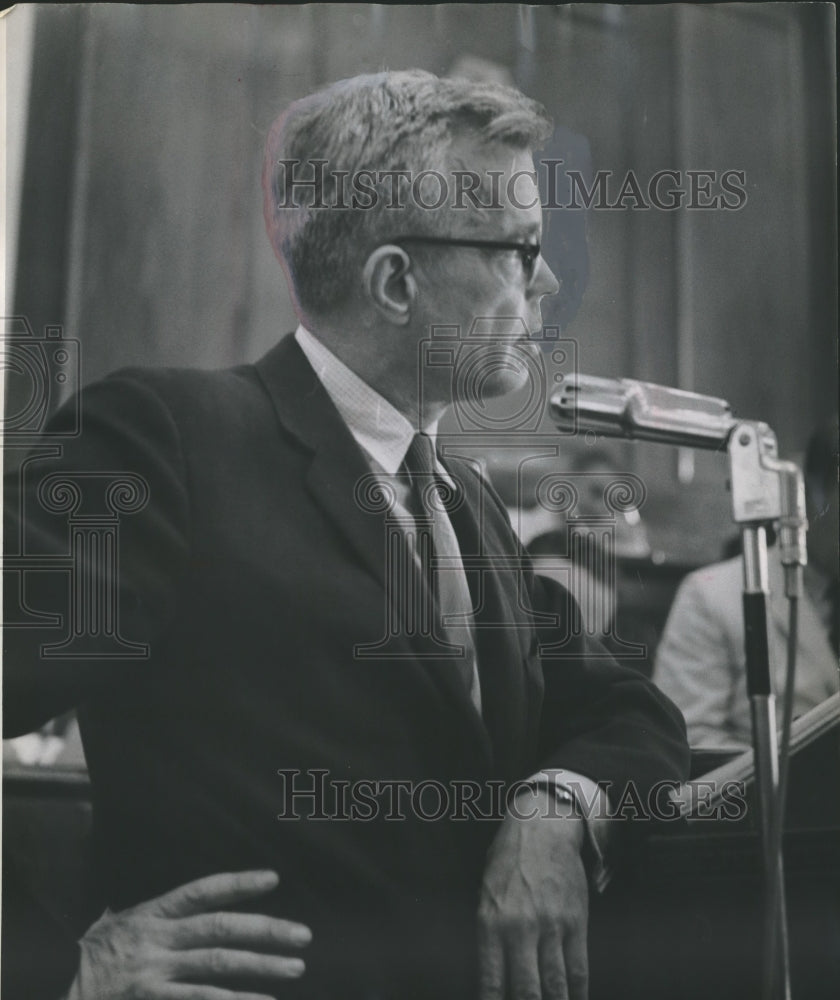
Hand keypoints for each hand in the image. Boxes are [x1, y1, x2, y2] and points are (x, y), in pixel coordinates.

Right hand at [65, 869, 310, 999]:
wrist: (62, 987)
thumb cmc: (97, 958)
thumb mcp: (126, 925)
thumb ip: (165, 919)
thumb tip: (208, 908)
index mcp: (152, 913)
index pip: (202, 891)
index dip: (238, 884)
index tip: (273, 879)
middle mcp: (157, 939)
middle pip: (220, 928)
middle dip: (266, 930)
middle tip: (303, 936)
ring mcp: (156, 972)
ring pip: (218, 964)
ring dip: (262, 966)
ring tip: (295, 968)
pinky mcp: (153, 998)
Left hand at [478, 788, 588, 999]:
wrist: (543, 826)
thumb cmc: (509, 859)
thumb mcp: (486, 893)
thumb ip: (490, 934)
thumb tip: (496, 976)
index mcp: (491, 922)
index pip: (492, 982)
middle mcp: (519, 928)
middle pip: (526, 992)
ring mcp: (551, 926)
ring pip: (555, 986)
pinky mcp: (576, 922)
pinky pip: (578, 969)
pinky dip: (578, 994)